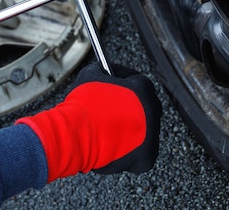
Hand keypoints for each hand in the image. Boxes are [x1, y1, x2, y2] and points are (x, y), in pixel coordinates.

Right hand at [16, 62, 161, 181]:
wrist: (76, 134)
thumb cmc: (83, 107)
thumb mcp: (91, 74)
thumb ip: (104, 71)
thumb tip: (104, 72)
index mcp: (143, 89)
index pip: (137, 82)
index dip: (122, 84)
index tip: (114, 87)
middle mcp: (152, 111)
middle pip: (143, 108)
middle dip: (128, 108)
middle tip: (111, 110)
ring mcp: (151, 136)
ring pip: (143, 132)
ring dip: (129, 131)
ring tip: (109, 131)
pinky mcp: (146, 157)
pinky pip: (139, 154)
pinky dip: (128, 153)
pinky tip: (113, 146)